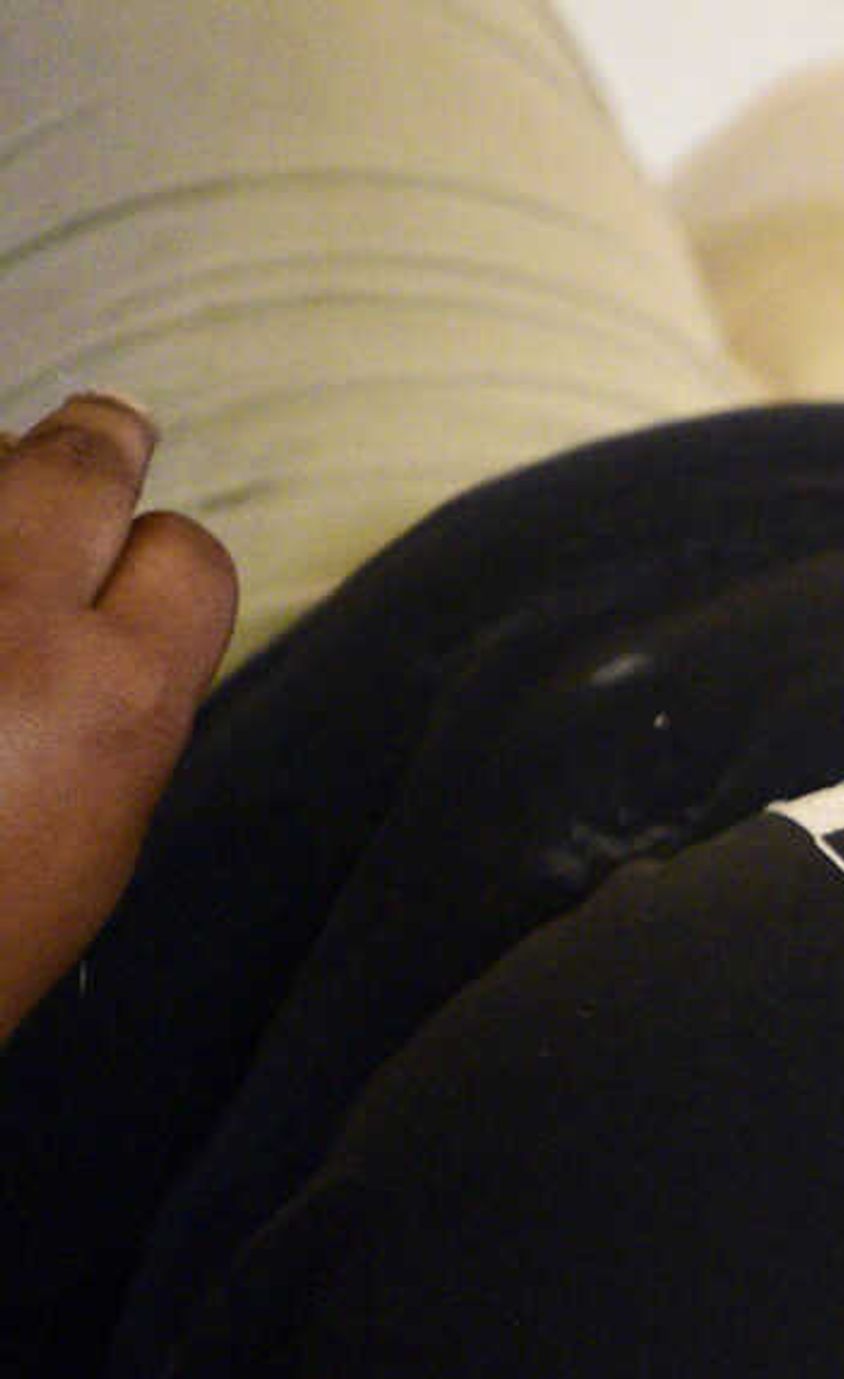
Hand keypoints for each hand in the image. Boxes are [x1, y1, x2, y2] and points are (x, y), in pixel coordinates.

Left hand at [1, 394, 235, 1040]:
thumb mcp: (89, 848)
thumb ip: (117, 719)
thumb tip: (118, 628)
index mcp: (113, 699)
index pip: (189, 557)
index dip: (166, 564)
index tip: (147, 571)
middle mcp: (7, 613)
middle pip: (79, 464)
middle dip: (99, 446)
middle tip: (108, 429)